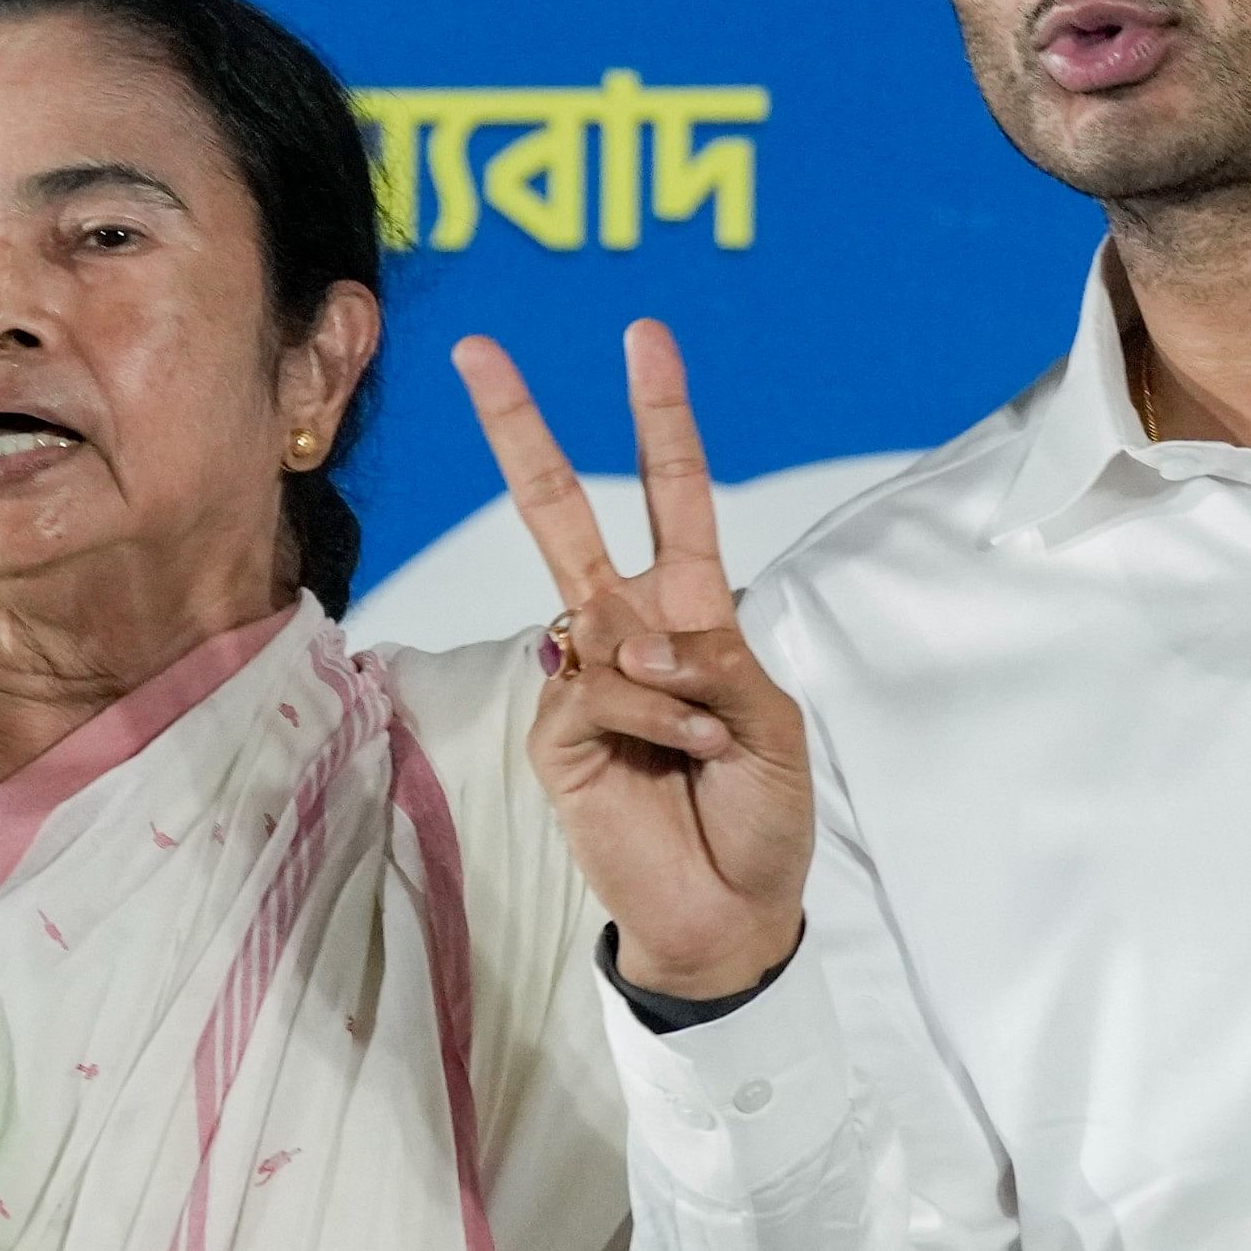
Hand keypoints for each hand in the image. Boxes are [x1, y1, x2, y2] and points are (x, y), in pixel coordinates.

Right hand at [454, 320, 812, 999]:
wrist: (729, 913)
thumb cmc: (760, 815)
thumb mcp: (772, 726)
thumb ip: (713, 662)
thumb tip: (628, 638)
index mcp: (691, 611)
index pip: (670, 495)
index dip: (659, 419)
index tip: (643, 338)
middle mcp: (627, 629)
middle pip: (562, 513)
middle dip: (521, 431)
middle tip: (477, 351)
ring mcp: (584, 677)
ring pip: (593, 616)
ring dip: (669, 678)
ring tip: (706, 744)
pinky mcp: (556, 731)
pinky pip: (593, 688)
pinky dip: (648, 715)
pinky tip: (674, 755)